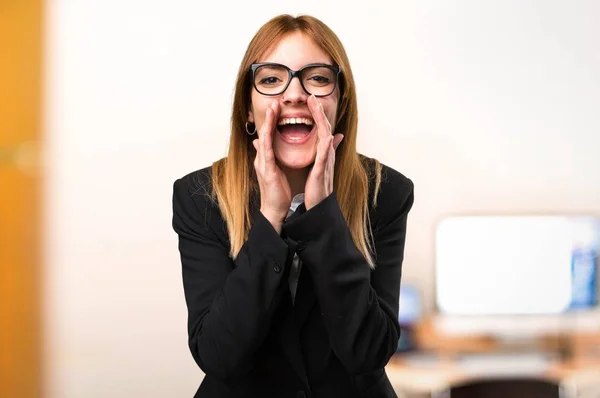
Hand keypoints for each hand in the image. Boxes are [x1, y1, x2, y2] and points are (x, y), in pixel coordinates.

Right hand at [252, 100, 290, 232]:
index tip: (277, 107)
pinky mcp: (266, 170)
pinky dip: (268, 138)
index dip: (271, 120)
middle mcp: (262, 158)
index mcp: (266, 157)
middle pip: (264, 132)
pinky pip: (267, 151)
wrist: (275, 209)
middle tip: (273, 101)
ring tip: (271, 109)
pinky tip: (269, 129)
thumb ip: (267, 155)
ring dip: (267, 122)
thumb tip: (259, 141)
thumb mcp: (273, 169)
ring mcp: (263, 163)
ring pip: (264, 138)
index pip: (268, 134)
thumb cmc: (278, 191)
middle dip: (268, 116)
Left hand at [304, 95, 343, 209]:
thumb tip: (336, 136)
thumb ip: (326, 150)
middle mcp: (327, 154)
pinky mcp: (321, 172)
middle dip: (319, 112)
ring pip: (325, 138)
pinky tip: (326, 137)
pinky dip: (326, 146)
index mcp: (323, 152)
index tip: (311, 99)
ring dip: (322, 122)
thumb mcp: (321, 165)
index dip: (317, 114)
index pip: (320, 129)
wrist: (319, 205)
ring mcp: (325, 162)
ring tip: (317, 108)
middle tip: (313, 96)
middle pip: (324, 128)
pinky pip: (325, 157)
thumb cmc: (317, 186)